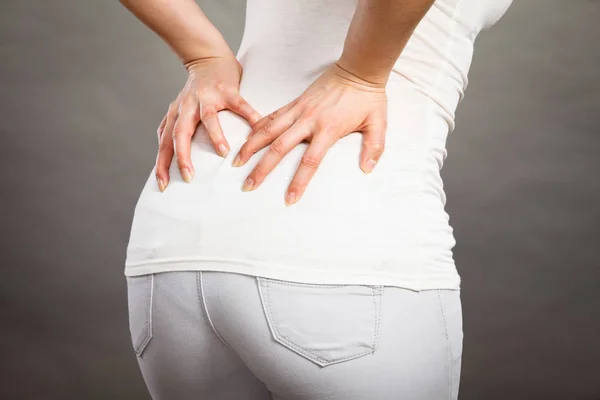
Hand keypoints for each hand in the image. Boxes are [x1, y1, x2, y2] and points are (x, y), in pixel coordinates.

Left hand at [155, 55, 261, 190]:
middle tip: (188, 176)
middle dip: (183, 155)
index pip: (165, 143)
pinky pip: (240, 105)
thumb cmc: (197, 92)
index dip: (162, 164)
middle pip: (180, 132)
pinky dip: (249, 116)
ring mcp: (208, 97)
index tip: (163, 185)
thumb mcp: (180, 110)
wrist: (209, 58)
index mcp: (177, 114)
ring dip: (215, 135)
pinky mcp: (228, 90)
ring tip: (223, 152)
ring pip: (208, 118)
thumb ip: (174, 130)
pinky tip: (257, 128)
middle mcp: (188, 106)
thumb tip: (166, 158)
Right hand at [231, 61, 387, 205]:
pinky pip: (272, 116)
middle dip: (262, 169)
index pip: (309, 162)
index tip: (289, 199)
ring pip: (268, 131)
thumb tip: (367, 169)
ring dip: (251, 147)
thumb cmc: (367, 97)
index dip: (298, 182)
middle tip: (249, 186)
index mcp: (328, 129)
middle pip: (279, 148)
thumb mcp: (377, 123)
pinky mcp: (295, 102)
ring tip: (236, 162)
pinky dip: (257, 128)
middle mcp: (308, 121)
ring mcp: (299, 110)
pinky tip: (247, 139)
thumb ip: (374, 147)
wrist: (358, 68)